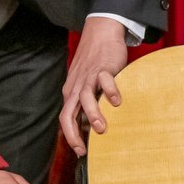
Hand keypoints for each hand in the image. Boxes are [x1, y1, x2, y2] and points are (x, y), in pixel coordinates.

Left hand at [59, 16, 129, 155]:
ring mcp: (89, 76)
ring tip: (101, 128)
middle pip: (68, 112)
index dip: (70, 136)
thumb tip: (91, 126)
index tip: (80, 151)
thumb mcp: (84, 84)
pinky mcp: (103, 67)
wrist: (100, 32)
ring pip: (85, 97)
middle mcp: (76, 86)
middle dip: (73, 133)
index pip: (65, 118)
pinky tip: (117, 101)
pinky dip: (110, 91)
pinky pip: (104, 80)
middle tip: (83, 148)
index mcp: (71, 92)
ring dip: (92, 114)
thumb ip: (86, 102)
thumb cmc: (94, 61)